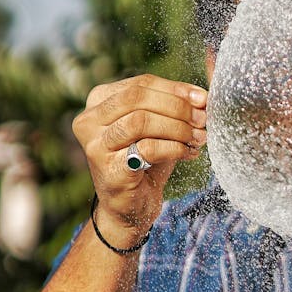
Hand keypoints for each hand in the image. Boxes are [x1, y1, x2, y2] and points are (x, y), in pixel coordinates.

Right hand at [72, 75, 207, 245]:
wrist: (130, 207)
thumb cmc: (144, 160)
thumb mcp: (157, 124)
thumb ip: (173, 104)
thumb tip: (202, 96)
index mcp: (99, 101)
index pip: (141, 83)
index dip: (175, 89)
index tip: (202, 99)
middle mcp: (88, 120)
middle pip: (137, 98)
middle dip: (177, 107)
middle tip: (202, 119)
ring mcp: (95, 145)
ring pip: (140, 121)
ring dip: (177, 127)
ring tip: (197, 137)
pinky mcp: (107, 169)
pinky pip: (146, 148)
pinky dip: (173, 148)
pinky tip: (188, 153)